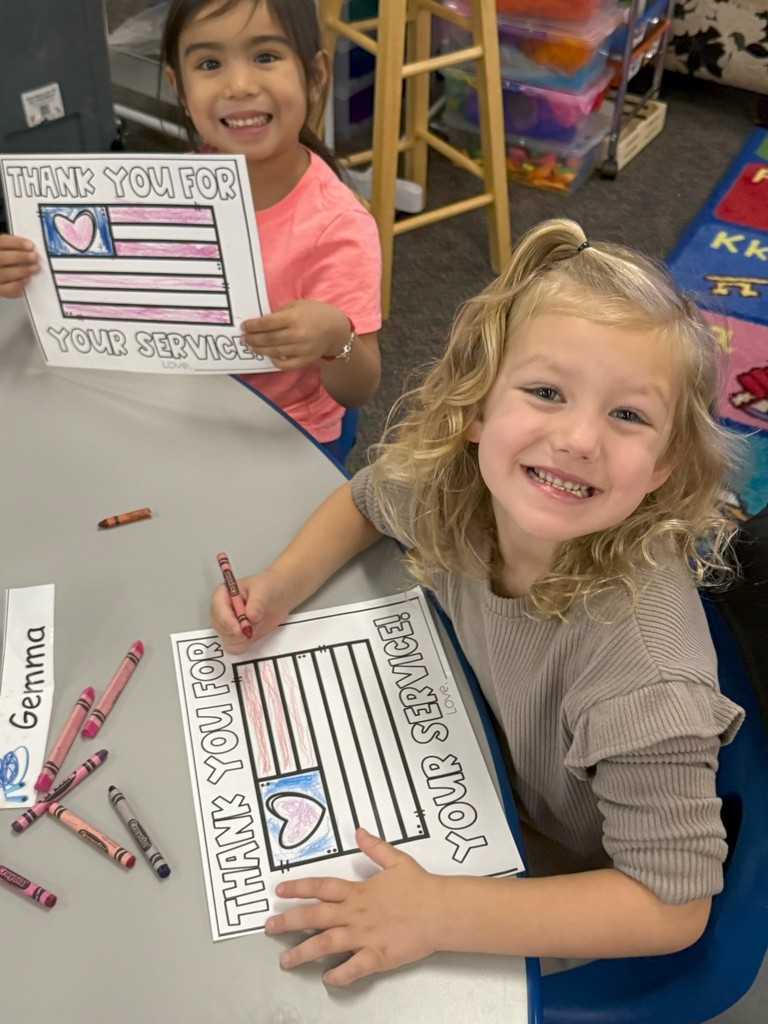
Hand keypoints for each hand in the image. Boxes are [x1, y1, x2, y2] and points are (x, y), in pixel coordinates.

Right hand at [0, 235, 38, 297]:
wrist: (3, 275)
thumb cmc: (8, 262)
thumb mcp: (8, 252)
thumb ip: (15, 249)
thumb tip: (31, 250)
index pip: (2, 242)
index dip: (17, 243)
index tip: (31, 245)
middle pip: (2, 258)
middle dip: (20, 257)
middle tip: (34, 257)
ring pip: (4, 274)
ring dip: (22, 271)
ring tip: (35, 268)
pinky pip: (8, 289)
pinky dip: (18, 285)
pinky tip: (26, 280)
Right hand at [210, 568, 294, 653]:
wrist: (280, 595)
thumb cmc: (269, 586)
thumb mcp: (264, 590)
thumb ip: (257, 603)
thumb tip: (250, 616)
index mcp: (223, 595)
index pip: (218, 610)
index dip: (227, 621)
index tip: (239, 629)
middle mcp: (222, 611)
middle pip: (220, 628)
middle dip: (238, 630)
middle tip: (257, 621)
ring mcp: (228, 625)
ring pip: (228, 640)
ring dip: (245, 636)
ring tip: (258, 622)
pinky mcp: (237, 636)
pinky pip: (235, 647)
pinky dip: (246, 643)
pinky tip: (255, 631)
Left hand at [241, 299, 350, 369]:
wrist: (336, 329)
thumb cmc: (315, 313)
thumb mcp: (297, 305)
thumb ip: (279, 314)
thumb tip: (260, 324)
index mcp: (294, 318)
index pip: (266, 323)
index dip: (252, 326)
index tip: (244, 326)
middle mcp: (297, 334)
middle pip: (268, 339)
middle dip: (252, 339)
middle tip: (244, 338)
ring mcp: (302, 349)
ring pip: (274, 352)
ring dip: (260, 350)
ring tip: (252, 347)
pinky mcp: (306, 360)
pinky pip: (287, 365)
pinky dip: (276, 362)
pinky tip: (270, 357)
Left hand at [265, 828, 442, 985]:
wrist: (441, 910)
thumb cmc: (421, 887)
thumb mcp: (396, 860)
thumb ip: (374, 847)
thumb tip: (359, 832)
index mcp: (358, 891)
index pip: (321, 887)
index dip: (298, 888)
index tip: (280, 891)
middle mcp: (356, 913)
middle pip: (315, 916)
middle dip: (289, 922)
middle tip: (269, 927)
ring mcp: (364, 935)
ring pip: (326, 944)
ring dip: (303, 952)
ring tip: (286, 960)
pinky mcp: (377, 955)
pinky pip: (353, 968)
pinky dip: (338, 975)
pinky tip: (327, 979)